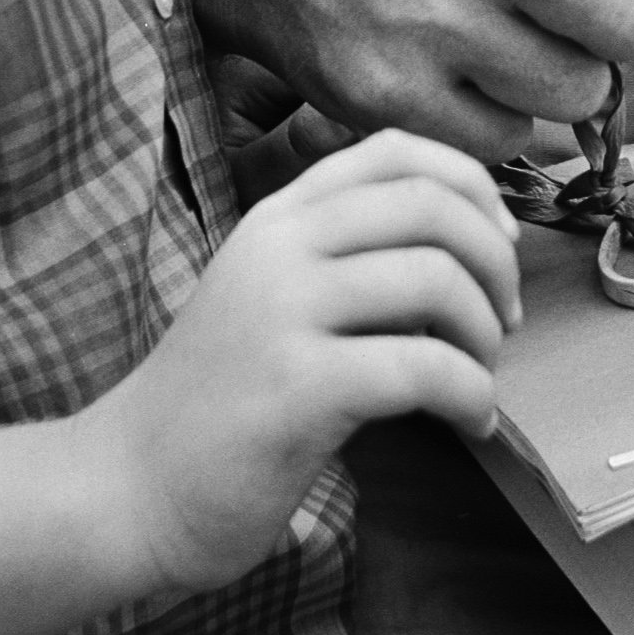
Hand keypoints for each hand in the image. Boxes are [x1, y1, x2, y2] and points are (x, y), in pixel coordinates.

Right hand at [90, 130, 521, 597]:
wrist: (128, 486)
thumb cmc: (219, 398)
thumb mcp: (272, 293)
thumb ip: (346, 257)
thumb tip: (468, 246)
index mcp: (280, 216)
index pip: (397, 148)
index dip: (472, 185)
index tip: (498, 242)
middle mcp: (281, 245)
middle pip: (432, 204)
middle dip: (495, 261)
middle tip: (504, 321)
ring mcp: (285, 311)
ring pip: (436, 279)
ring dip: (486, 333)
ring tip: (481, 375)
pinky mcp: (298, 386)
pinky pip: (424, 368)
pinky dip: (472, 395)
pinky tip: (470, 422)